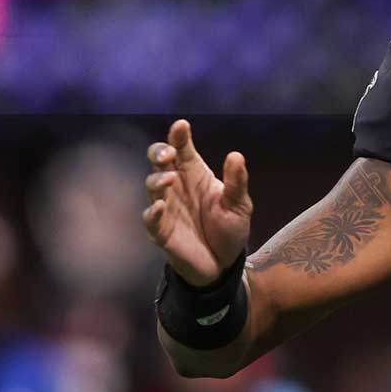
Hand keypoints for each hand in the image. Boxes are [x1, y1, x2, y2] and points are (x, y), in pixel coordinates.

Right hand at [141, 119, 251, 284]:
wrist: (224, 265)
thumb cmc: (230, 229)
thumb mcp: (239, 205)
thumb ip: (236, 182)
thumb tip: (236, 155)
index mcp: (195, 174)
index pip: (182, 149)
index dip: (179, 136)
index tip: (181, 126)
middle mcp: (177, 186)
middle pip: (159, 161)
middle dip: (159, 152)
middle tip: (168, 154)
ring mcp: (167, 207)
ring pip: (152, 186)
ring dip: (157, 179)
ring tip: (170, 178)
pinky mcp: (161, 231)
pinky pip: (151, 219)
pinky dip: (153, 212)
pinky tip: (160, 207)